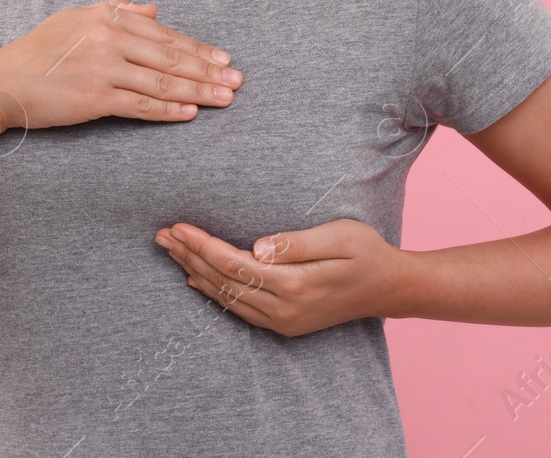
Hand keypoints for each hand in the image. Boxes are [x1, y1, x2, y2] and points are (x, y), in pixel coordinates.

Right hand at [0, 0, 241, 131]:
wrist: (2, 82)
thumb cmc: (38, 50)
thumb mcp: (75, 18)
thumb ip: (116, 10)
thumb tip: (153, 10)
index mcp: (108, 17)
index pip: (165, 34)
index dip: (198, 48)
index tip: (224, 59)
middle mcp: (110, 39)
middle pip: (171, 58)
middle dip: (208, 71)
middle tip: (237, 81)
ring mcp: (104, 69)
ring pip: (163, 82)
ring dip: (199, 91)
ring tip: (225, 99)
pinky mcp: (95, 98)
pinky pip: (141, 105)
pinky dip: (169, 111)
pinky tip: (191, 114)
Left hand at [153, 218, 407, 336]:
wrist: (390, 288)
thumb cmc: (366, 253)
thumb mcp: (340, 237)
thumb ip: (297, 243)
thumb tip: (257, 246)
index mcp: (295, 284)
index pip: (233, 263)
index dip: (202, 245)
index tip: (177, 226)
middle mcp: (284, 308)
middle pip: (223, 281)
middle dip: (189, 256)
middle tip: (160, 235)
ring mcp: (283, 320)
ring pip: (227, 297)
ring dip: (195, 273)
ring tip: (170, 251)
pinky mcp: (285, 324)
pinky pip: (240, 309)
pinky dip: (214, 292)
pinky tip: (197, 279)